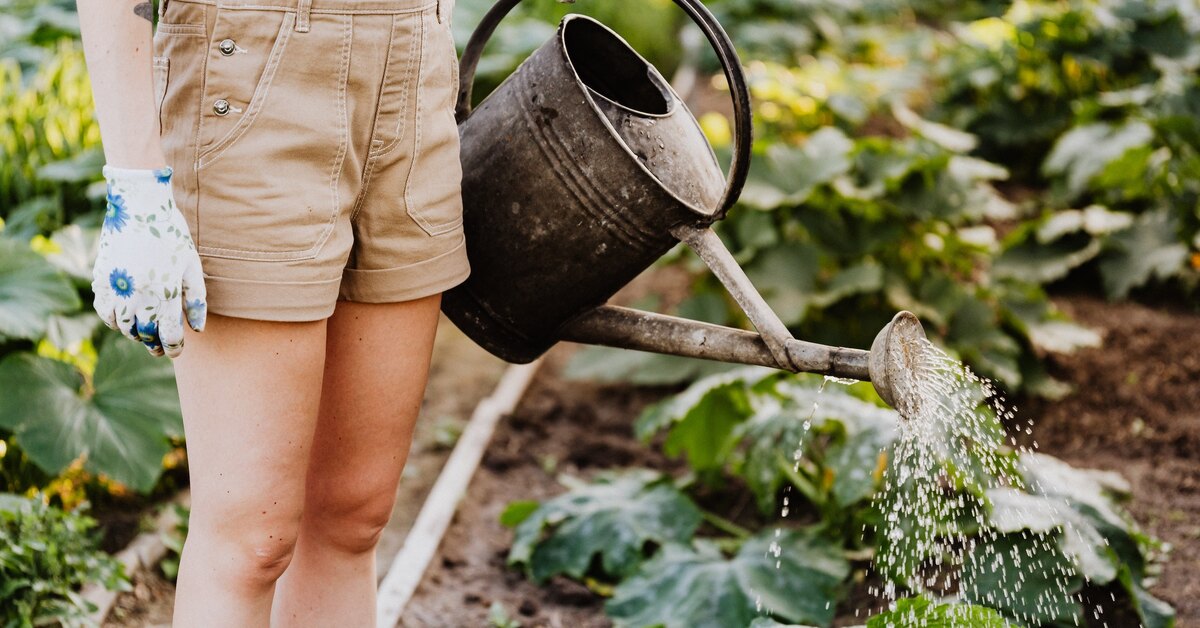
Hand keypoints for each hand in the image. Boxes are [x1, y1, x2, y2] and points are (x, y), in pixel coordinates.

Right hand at [92, 165, 206, 356]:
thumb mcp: (192, 265)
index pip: (169, 335)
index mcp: (166, 293)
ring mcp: (117, 288)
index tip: (176, 350)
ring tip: (143, 334)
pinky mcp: (100, 279)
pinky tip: (123, 319)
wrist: (138, 205)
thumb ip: (196, 299)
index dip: (174, 347)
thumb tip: (197, 329)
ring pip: (123, 327)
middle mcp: (139, 295)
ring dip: (134, 334)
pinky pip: (104, 311)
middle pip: (145, 334)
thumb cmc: (172, 234)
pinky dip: (113, 320)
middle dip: (154, 345)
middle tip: (160, 348)